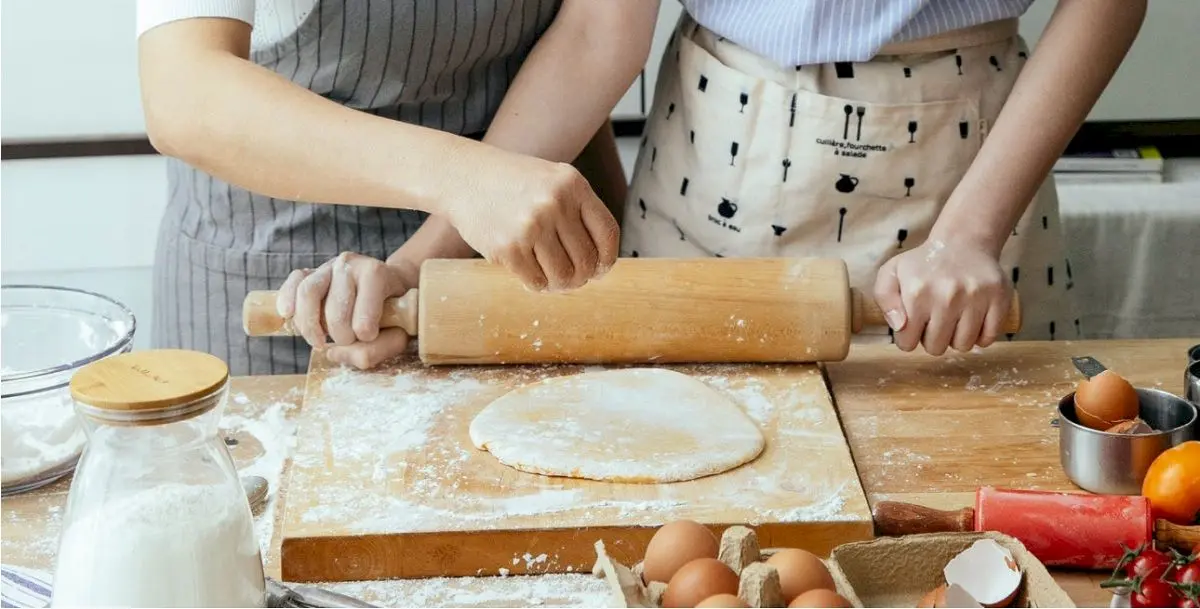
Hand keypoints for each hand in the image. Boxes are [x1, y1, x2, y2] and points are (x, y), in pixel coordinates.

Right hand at [276, 252, 415, 368]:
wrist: (388, 289)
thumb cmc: (392, 314)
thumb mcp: (398, 334)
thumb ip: (377, 349)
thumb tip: (333, 353)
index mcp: (376, 274)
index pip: (364, 312)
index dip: (365, 334)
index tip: (368, 337)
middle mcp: (350, 264)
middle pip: (335, 309)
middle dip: (341, 335)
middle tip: (348, 341)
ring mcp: (327, 266)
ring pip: (308, 294)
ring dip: (311, 326)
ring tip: (319, 342)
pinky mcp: (310, 272)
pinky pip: (293, 282)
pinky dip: (287, 300)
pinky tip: (288, 315)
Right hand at [443, 152, 618, 291]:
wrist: (463, 177)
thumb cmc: (512, 183)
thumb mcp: (552, 180)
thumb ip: (578, 212)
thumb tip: (599, 265)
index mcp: (573, 184)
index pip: (607, 233)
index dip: (607, 259)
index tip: (599, 269)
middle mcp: (555, 203)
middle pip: (586, 261)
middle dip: (581, 277)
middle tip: (570, 278)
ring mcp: (531, 226)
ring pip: (563, 277)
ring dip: (558, 284)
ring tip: (549, 275)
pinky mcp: (507, 248)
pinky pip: (536, 282)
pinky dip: (536, 284)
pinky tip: (528, 272)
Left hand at [874, 239, 1011, 354]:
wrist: (961, 243)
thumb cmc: (922, 265)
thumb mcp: (891, 274)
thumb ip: (884, 300)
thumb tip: (900, 326)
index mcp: (917, 292)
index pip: (908, 342)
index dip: (907, 338)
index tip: (913, 325)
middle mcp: (947, 295)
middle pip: (936, 348)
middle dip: (932, 339)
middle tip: (934, 321)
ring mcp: (976, 296)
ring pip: (963, 346)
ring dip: (956, 339)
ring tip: (952, 320)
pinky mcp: (999, 297)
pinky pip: (989, 338)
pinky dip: (980, 336)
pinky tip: (972, 322)